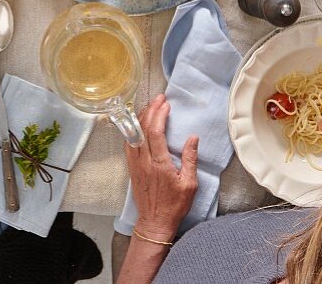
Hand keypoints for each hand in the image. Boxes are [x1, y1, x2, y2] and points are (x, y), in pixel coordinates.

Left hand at [125, 95, 197, 239]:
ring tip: (150, 106)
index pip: (156, 132)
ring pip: (134, 134)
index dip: (159, 114)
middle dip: (151, 110)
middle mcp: (144, 161)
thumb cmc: (174, 205)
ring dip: (141, 117)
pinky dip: (134, 129)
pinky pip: (129, 143)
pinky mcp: (132, 167)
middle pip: (143, 128)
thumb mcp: (189, 184)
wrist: (154, 222)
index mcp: (159, 163)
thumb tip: (192, 138)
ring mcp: (135, 163)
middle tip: (159, 98)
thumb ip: (190, 159)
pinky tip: (139, 124)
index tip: (166, 104)